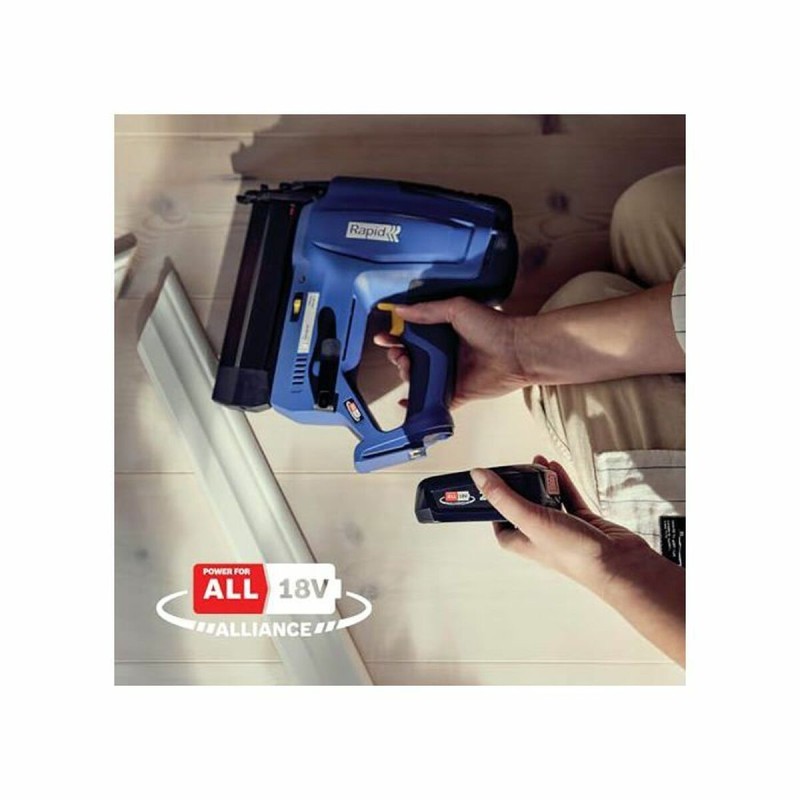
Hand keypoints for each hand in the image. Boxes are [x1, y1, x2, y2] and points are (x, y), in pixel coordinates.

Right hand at [373, 297, 528, 409]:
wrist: (515, 351)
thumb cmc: (493, 327)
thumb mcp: (456, 309)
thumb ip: (427, 310)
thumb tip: (400, 310)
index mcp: (444, 333)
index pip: (413, 336)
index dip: (396, 336)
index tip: (384, 336)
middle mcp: (445, 355)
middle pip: (411, 358)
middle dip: (398, 356)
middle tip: (398, 353)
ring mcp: (449, 375)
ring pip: (418, 378)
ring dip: (406, 374)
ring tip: (406, 366)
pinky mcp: (455, 394)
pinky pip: (432, 401)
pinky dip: (417, 403)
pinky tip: (405, 402)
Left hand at [471, 456, 652, 594]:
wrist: (619, 563)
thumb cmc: (574, 552)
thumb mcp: (531, 519)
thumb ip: (504, 497)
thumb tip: (478, 476)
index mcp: (525, 543)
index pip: (501, 528)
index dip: (494, 510)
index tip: (490, 488)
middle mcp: (543, 538)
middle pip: (524, 510)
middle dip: (520, 487)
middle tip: (516, 468)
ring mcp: (564, 530)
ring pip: (548, 501)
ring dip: (542, 482)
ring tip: (537, 461)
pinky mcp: (585, 522)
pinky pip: (569, 498)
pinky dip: (563, 482)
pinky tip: (557, 467)